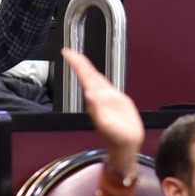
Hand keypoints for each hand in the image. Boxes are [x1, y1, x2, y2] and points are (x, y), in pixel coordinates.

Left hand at [63, 48, 142, 174]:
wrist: (126, 144)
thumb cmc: (118, 137)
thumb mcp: (108, 125)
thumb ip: (99, 110)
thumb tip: (90, 94)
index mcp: (97, 100)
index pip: (85, 78)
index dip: (77, 65)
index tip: (68, 54)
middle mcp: (99, 97)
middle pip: (88, 76)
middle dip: (79, 63)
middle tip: (69, 51)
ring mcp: (106, 98)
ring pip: (95, 79)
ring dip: (86, 68)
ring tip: (79, 59)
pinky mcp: (114, 100)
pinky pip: (104, 85)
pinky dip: (98, 77)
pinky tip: (95, 74)